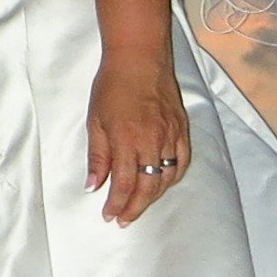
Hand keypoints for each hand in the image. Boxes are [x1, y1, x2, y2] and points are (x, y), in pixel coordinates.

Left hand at [87, 61, 190, 226]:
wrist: (140, 56)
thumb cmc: (113, 85)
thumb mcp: (95, 121)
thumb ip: (97, 156)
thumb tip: (93, 186)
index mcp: (127, 140)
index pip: (124, 184)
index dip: (117, 205)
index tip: (109, 216)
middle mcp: (152, 141)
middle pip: (148, 187)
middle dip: (135, 208)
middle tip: (124, 220)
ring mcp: (171, 135)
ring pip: (167, 178)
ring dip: (153, 196)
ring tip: (140, 205)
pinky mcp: (182, 128)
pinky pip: (183, 161)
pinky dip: (173, 177)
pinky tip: (163, 183)